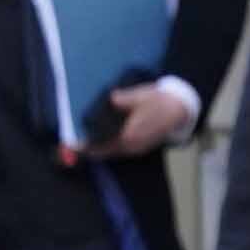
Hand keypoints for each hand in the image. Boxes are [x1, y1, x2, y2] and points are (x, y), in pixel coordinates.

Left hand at [69, 81, 193, 163]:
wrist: (180, 109)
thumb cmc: (159, 101)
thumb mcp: (140, 96)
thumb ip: (122, 99)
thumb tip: (110, 100)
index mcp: (129, 136)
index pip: (100, 146)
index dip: (83, 147)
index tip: (69, 145)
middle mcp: (131, 147)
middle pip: (103, 153)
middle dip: (87, 150)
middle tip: (70, 145)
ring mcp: (136, 149)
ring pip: (111, 153)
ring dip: (97, 149)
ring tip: (81, 142)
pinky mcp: (140, 148)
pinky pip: (118, 150)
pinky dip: (107, 147)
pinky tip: (100, 139)